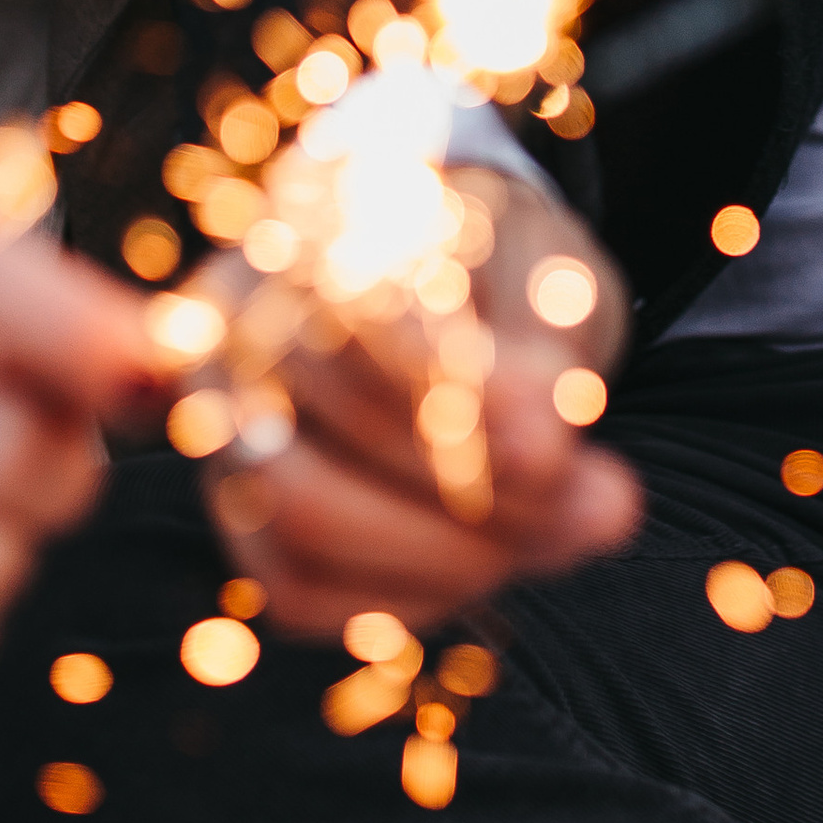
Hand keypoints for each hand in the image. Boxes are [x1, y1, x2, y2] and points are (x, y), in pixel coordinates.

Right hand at [205, 173, 640, 634]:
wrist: (449, 270)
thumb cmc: (499, 268)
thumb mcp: (548, 277)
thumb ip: (544, 351)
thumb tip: (541, 448)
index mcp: (310, 226)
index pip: (356, 325)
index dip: (463, 405)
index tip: (561, 449)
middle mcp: (236, 319)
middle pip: (329, 423)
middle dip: (477, 496)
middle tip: (600, 506)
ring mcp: (222, 418)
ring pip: (296, 522)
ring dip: (442, 557)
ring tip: (554, 534)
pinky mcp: (239, 509)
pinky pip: (297, 588)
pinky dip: (406, 597)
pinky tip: (489, 559)